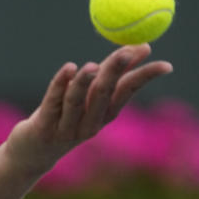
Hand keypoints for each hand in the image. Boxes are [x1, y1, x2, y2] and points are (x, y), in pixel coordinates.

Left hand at [6, 44, 172, 175]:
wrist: (33, 153)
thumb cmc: (66, 117)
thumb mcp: (92, 98)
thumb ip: (115, 73)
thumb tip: (143, 46)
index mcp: (105, 114)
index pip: (128, 92)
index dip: (145, 77)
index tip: (165, 64)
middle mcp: (90, 123)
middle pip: (103, 94)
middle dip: (115, 73)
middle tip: (126, 52)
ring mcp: (66, 128)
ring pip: (77, 101)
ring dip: (85, 82)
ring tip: (93, 65)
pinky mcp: (44, 127)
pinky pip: (53, 103)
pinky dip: (60, 84)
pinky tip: (68, 68)